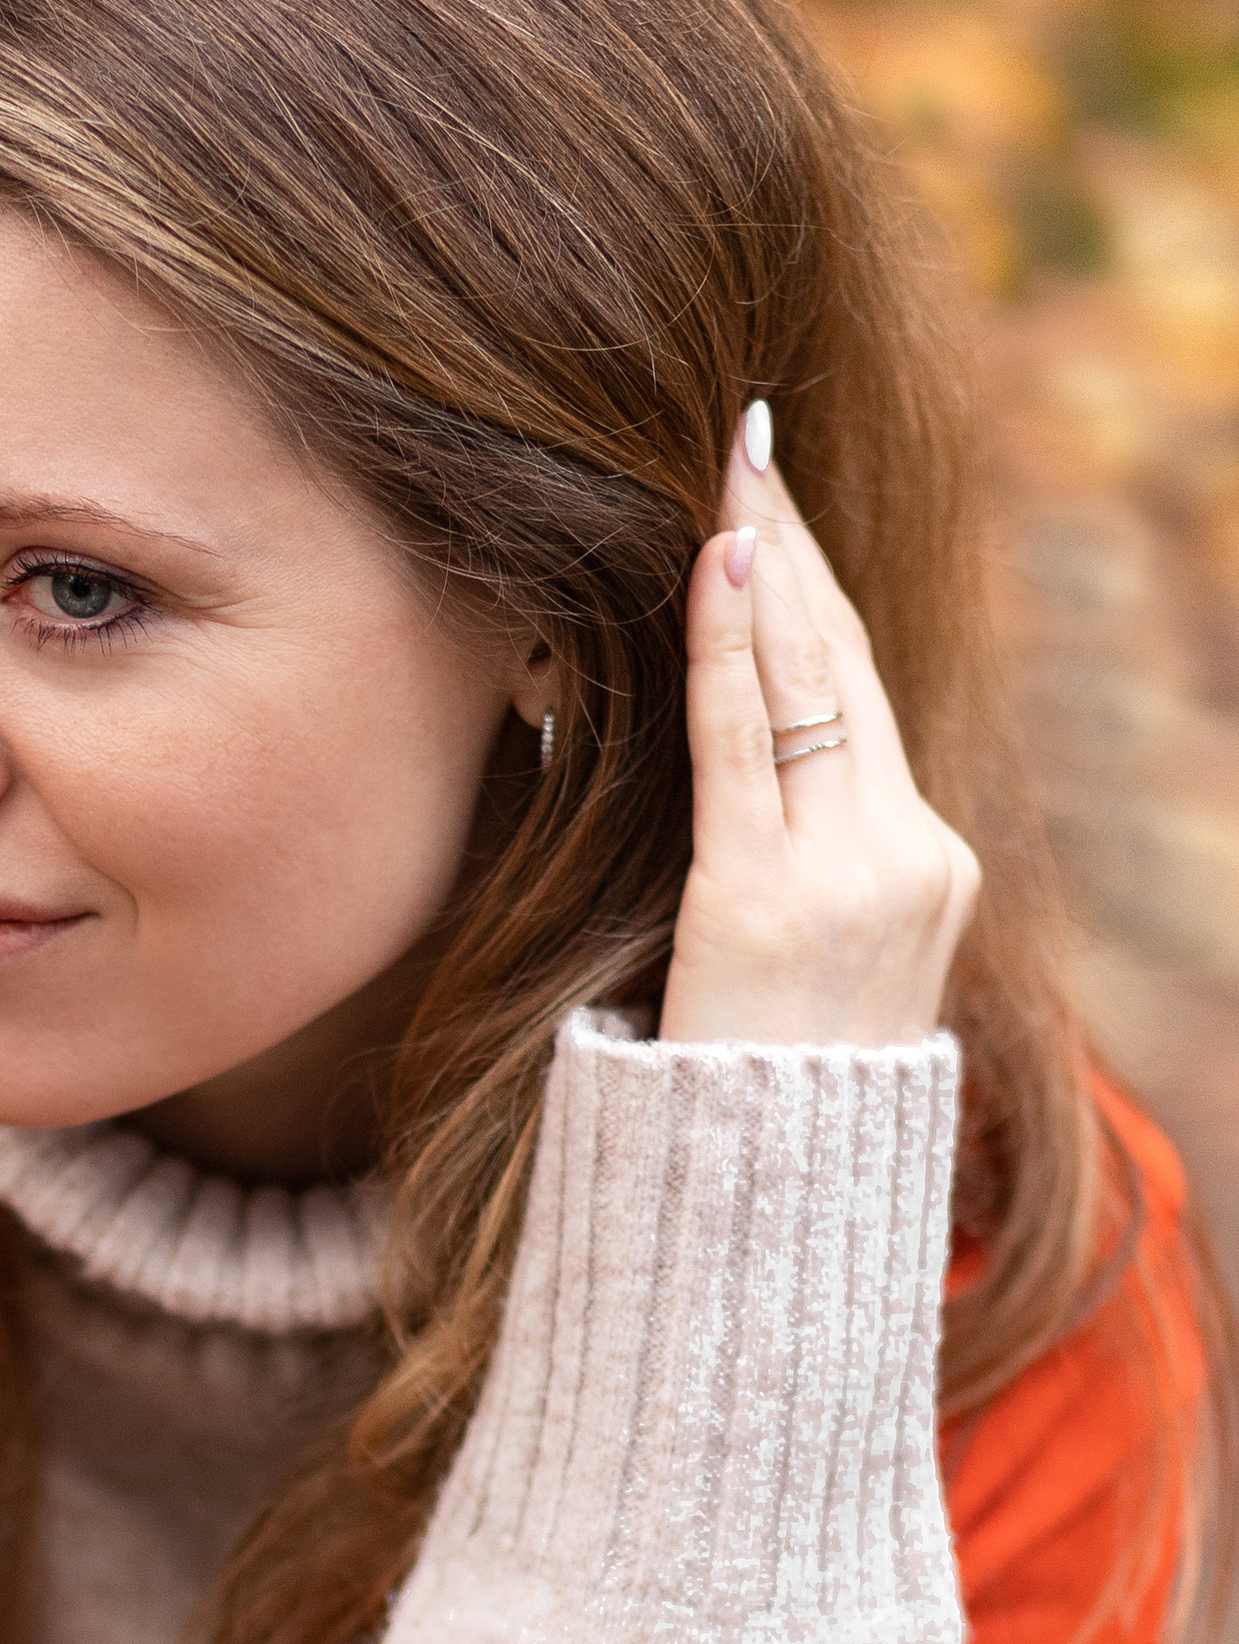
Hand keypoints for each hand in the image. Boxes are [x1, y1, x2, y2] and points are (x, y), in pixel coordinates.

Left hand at [659, 411, 977, 1047]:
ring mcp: (851, 874)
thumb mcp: (823, 967)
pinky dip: (725, 643)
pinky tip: (714, 559)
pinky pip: (740, 744)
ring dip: (759, 562)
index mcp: (929, 865)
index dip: (819, 586)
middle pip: (842, 665)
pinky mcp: (769, 897)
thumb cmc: (772, 1096)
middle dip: (792, 542)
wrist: (773, 1206)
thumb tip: (748, 781)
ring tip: (726, 468)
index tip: (777, 498)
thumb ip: (808, 866)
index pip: (865, 693)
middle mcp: (910, 854)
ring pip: (804, 684)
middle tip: (746, 438)